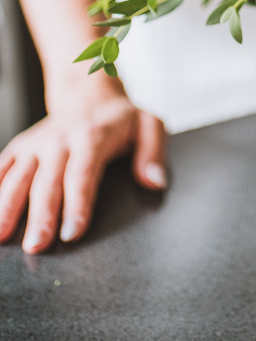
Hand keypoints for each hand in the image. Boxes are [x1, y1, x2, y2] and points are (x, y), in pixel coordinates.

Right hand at [0, 91, 167, 253]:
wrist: (87, 94)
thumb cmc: (121, 120)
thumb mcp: (149, 126)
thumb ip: (154, 153)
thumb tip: (154, 182)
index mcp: (92, 136)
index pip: (83, 173)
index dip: (77, 204)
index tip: (72, 233)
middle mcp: (59, 139)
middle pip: (48, 181)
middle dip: (41, 215)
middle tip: (36, 246)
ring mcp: (36, 144)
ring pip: (18, 177)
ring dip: (7, 207)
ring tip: (0, 237)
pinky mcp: (20, 148)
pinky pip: (1, 169)